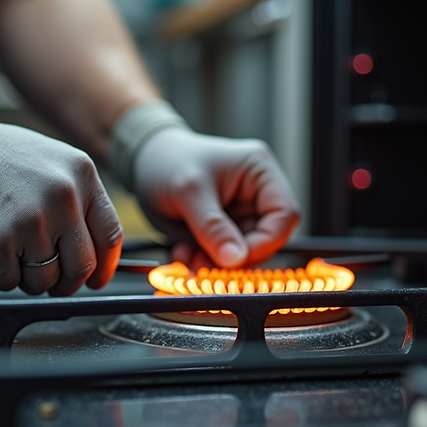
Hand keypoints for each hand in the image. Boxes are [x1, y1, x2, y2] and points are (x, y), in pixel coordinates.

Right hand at [0, 119, 122, 294]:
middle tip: (47, 277)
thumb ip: (74, 200)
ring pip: (45, 279)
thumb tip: (94, 252)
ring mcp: (31, 219)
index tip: (95, 279)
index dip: (103, 267)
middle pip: (82, 266)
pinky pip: (10, 282)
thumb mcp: (46, 163)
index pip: (109, 235)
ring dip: (26, 276)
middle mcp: (62, 195)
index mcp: (80, 173)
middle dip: (65, 281)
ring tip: (7, 248)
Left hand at [132, 128, 299, 267]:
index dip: (265, 241)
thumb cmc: (167, 161)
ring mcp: (239, 213)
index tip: (236, 258)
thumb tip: (235, 259)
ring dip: (215, 262)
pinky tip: (183, 252)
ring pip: (241, 252)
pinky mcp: (222, 228)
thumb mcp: (188, 192)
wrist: (142, 161)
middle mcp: (255, 193)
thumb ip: (212, 227)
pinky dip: (203, 260)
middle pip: (265, 238)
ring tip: (188, 258)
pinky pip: (221, 254)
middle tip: (206, 265)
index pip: (284, 214)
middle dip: (234, 257)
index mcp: (260, 172)